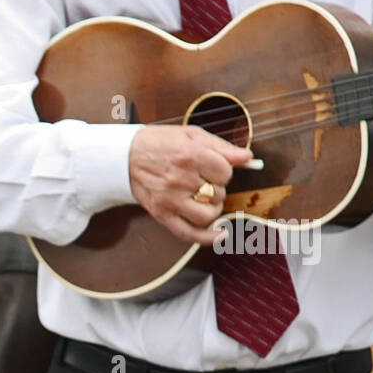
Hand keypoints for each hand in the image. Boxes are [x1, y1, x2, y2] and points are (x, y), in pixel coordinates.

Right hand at [128, 124, 251, 245]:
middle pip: (218, 193)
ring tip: (204, 198)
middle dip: (217, 187)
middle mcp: (180, 180)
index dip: (223, 170)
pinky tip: (221, 235)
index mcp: (190, 156)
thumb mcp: (191, 135)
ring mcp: (170, 200)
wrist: (126, 156)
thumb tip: (247, 157)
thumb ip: (221, 147)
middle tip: (203, 179)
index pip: (225, 173)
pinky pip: (188, 233)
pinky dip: (207, 238)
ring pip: (208, 215)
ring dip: (213, 208)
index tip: (214, 167)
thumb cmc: (159, 143)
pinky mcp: (162, 214)